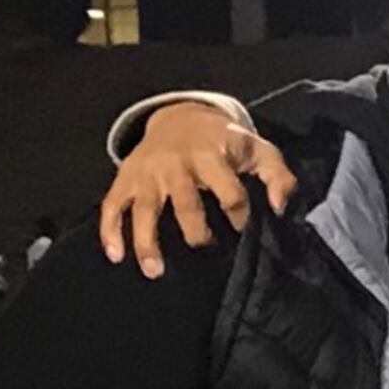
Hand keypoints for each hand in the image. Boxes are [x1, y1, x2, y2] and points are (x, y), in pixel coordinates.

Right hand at [103, 104, 296, 272]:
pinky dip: (109, 230)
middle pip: (185, 202)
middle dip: (195, 231)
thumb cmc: (224, 142)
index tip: (243, 230)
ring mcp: (147, 172)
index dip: (240, 214)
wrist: (180, 116)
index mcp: (211, 155)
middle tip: (204, 250)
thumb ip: (278, 176)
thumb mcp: (258, 149)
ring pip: (143, 209)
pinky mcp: (125, 178)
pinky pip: (112, 205)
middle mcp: (176, 164)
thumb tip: (280, 208)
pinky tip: (115, 255)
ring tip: (154, 271)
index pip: (230, 191)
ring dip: (147, 241)